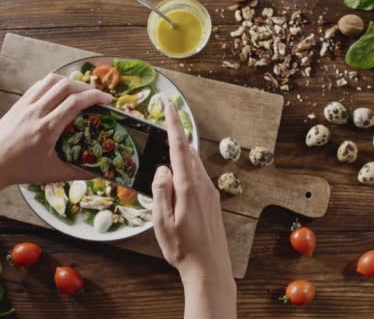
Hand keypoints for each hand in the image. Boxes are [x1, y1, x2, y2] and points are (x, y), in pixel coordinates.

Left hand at [0, 73, 112, 186]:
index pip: (75, 103)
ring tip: (80, 91)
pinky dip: (54, 84)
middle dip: (86, 87)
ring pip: (51, 81)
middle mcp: (36, 112)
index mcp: (47, 129)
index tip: (108, 100)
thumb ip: (78, 173)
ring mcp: (25, 105)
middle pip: (65, 86)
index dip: (95, 97)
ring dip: (70, 82)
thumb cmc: (21, 170)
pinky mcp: (18, 104)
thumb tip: (100, 172)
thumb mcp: (53, 174)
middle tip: (97, 96)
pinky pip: (39, 85)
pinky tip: (61, 92)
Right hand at [151, 103, 232, 282]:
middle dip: (176, 134)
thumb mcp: (162, 221)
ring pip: (194, 163)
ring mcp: (210, 193)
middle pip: (188, 151)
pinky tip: (178, 172)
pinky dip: (187, 166)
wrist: (210, 268)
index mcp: (189, 187)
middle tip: (164, 120)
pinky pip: (198, 175)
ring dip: (181, 151)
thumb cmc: (183, 248)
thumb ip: (161, 191)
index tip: (169, 105)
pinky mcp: (212, 201)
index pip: (179, 147)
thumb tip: (162, 168)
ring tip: (167, 144)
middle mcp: (203, 185)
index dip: (173, 124)